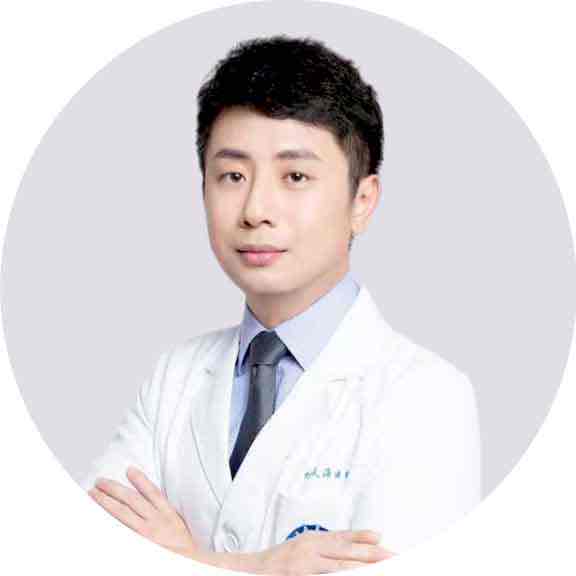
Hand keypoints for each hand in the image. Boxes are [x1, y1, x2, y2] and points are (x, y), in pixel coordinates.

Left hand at [88, 466, 200, 558]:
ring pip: (122, 513)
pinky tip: (97, 517)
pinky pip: (121, 531)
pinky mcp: (138, 544)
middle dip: (114, 488)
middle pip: (131, 499)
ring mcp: (145, 533)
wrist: (186, 562)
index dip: (140, 480)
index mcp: (167, 513)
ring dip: (106, 501)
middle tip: (100, 481)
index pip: (152, 492)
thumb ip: (163, 510)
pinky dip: (109, 522)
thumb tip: (147, 497)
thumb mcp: (177, 521)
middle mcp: (155, 521)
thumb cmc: (181, 544)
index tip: (129, 470)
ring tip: (94, 493)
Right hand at [249, 529, 394, 574]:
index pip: (346, 540)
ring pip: (340, 568)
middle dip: (374, 557)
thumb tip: (371, 536)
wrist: (249, 571)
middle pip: (347, 554)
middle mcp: (309, 550)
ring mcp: (303, 566)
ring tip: (384, 571)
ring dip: (364, 570)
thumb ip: (334, 542)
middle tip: (396, 561)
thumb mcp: (306, 546)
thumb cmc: (279, 562)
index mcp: (313, 540)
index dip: (368, 543)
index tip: (389, 548)